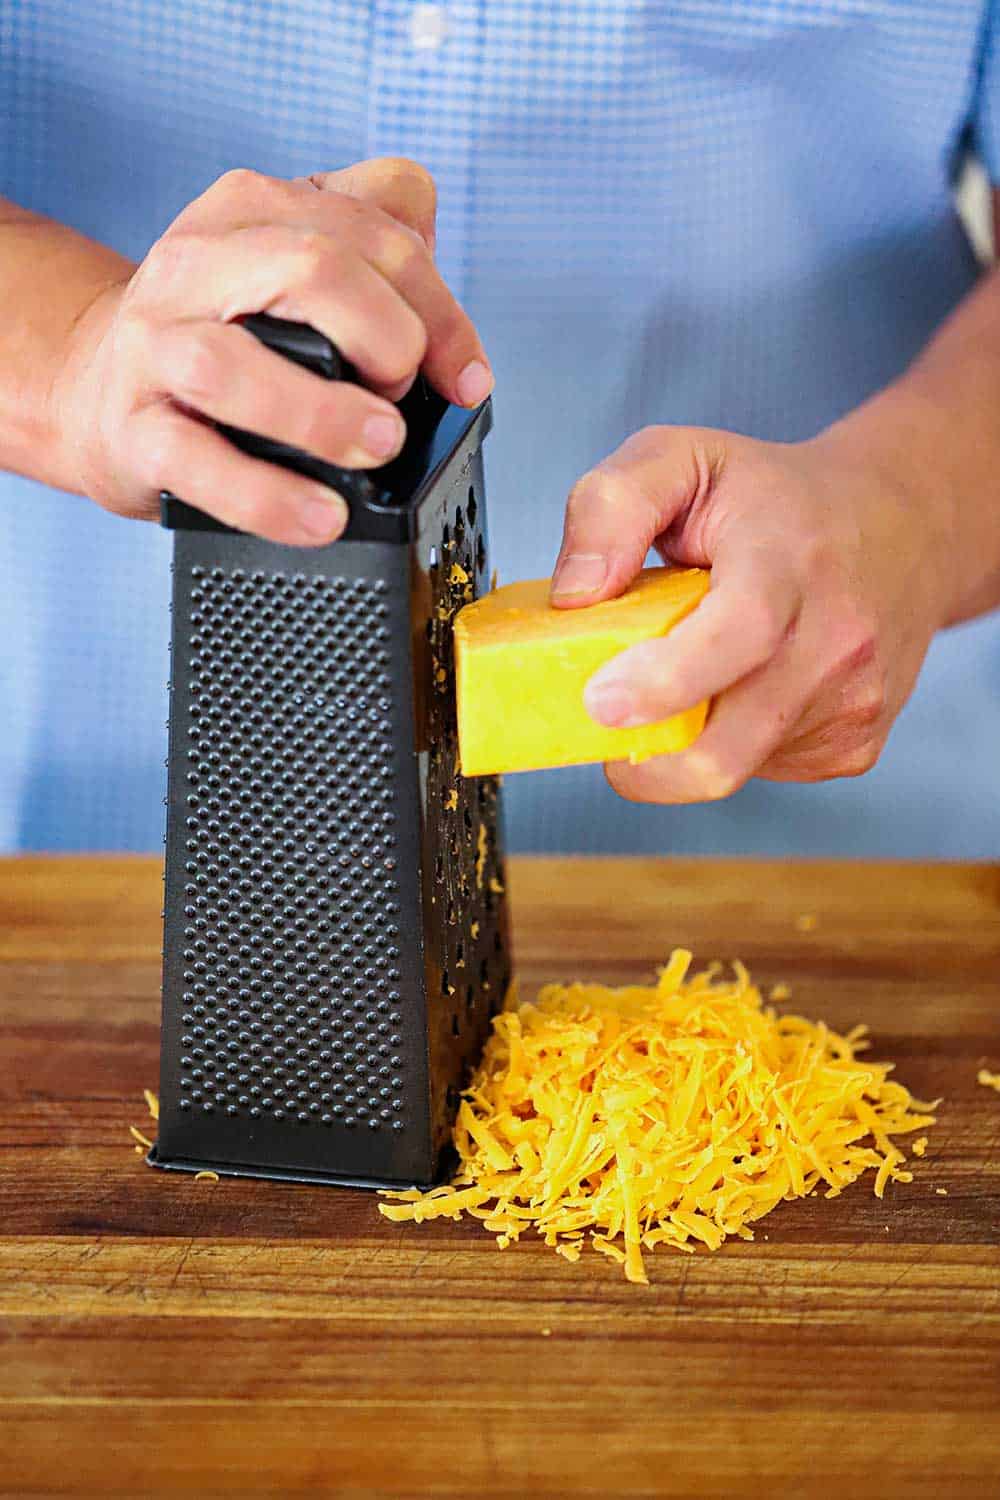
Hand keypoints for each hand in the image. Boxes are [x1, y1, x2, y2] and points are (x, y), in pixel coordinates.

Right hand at [52, 158, 491, 544]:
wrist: (97, 390)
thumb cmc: (223, 334)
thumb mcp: (293, 263)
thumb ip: (377, 249)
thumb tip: (447, 309)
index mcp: (251, 209)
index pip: (369, 231)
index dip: (440, 311)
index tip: (469, 378)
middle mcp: (196, 264)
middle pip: (309, 266)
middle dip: (386, 338)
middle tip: (402, 399)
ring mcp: (156, 346)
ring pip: (235, 366)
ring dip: (325, 415)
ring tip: (376, 446)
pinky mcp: (133, 429)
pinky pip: (197, 462)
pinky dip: (267, 497)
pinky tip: (319, 517)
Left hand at [550, 417, 955, 801]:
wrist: (901, 526)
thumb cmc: (774, 498)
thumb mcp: (683, 458)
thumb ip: (612, 506)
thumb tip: (574, 594)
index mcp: (790, 562)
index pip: (742, 634)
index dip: (665, 681)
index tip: (601, 703)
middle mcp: (836, 640)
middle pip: (729, 746)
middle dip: (646, 760)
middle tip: (604, 718)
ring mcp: (852, 702)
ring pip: (733, 766)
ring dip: (683, 741)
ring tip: (684, 674)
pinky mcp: (853, 745)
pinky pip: (761, 771)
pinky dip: (725, 744)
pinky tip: (733, 690)